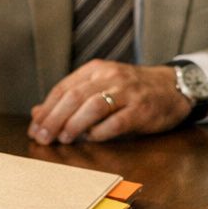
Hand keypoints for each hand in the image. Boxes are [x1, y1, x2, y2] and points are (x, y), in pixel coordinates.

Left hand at [28, 61, 188, 143]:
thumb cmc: (132, 91)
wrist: (173, 87)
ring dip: (74, 125)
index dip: (46, 109)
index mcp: (96, 69)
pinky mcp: (142, 109)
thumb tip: (38, 114)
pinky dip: (100, 133)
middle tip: (43, 137)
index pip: (63, 88)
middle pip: (74, 96)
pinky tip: (92, 139)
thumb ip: (71, 99)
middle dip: (54, 119)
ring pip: (93, 106)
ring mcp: (127, 92)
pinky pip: (116, 122)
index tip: (35, 128)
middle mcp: (110, 77)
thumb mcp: (100, 87)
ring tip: (64, 139)